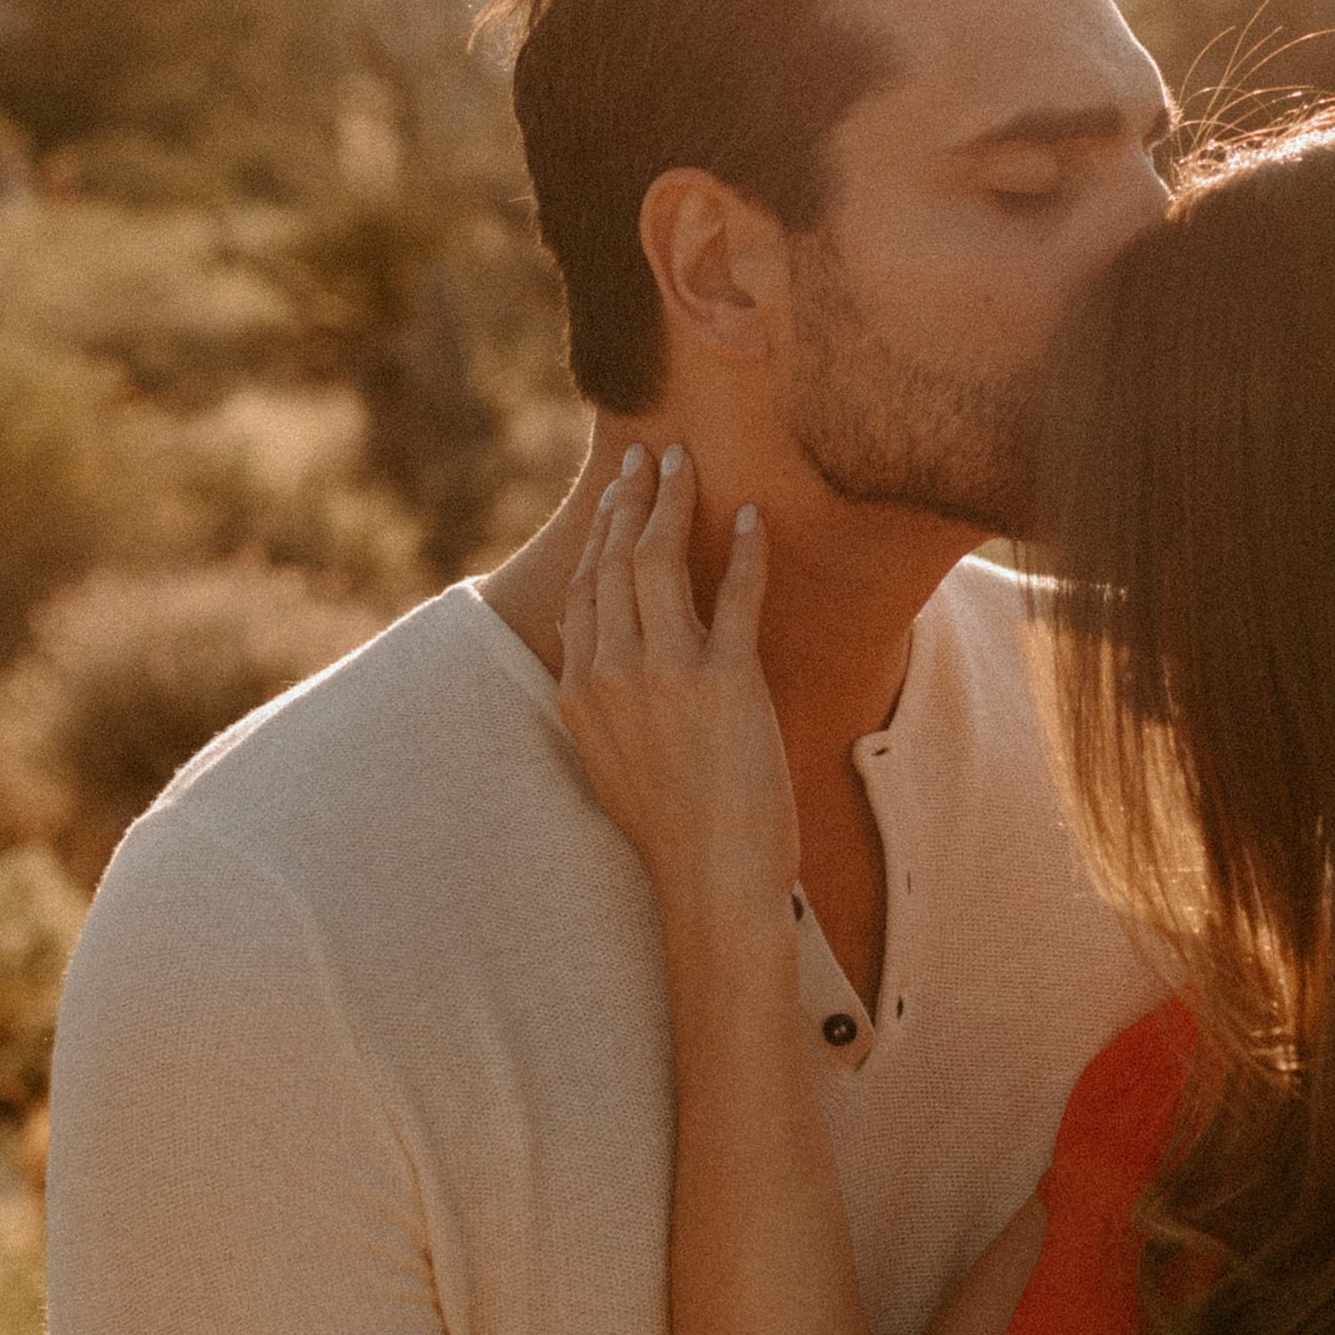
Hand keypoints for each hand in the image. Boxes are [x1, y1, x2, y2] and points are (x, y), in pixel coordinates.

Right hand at [558, 445, 797, 947]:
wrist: (712, 880)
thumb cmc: (674, 830)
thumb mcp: (613, 762)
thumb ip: (602, 703)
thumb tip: (595, 655)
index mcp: (580, 691)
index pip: (584, 589)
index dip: (600, 533)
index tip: (617, 494)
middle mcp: (612, 673)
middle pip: (614, 562)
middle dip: (631, 498)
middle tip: (650, 455)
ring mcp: (665, 674)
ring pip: (658, 563)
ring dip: (673, 502)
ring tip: (687, 465)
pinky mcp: (725, 681)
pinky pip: (734, 595)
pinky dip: (745, 549)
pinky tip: (753, 518)